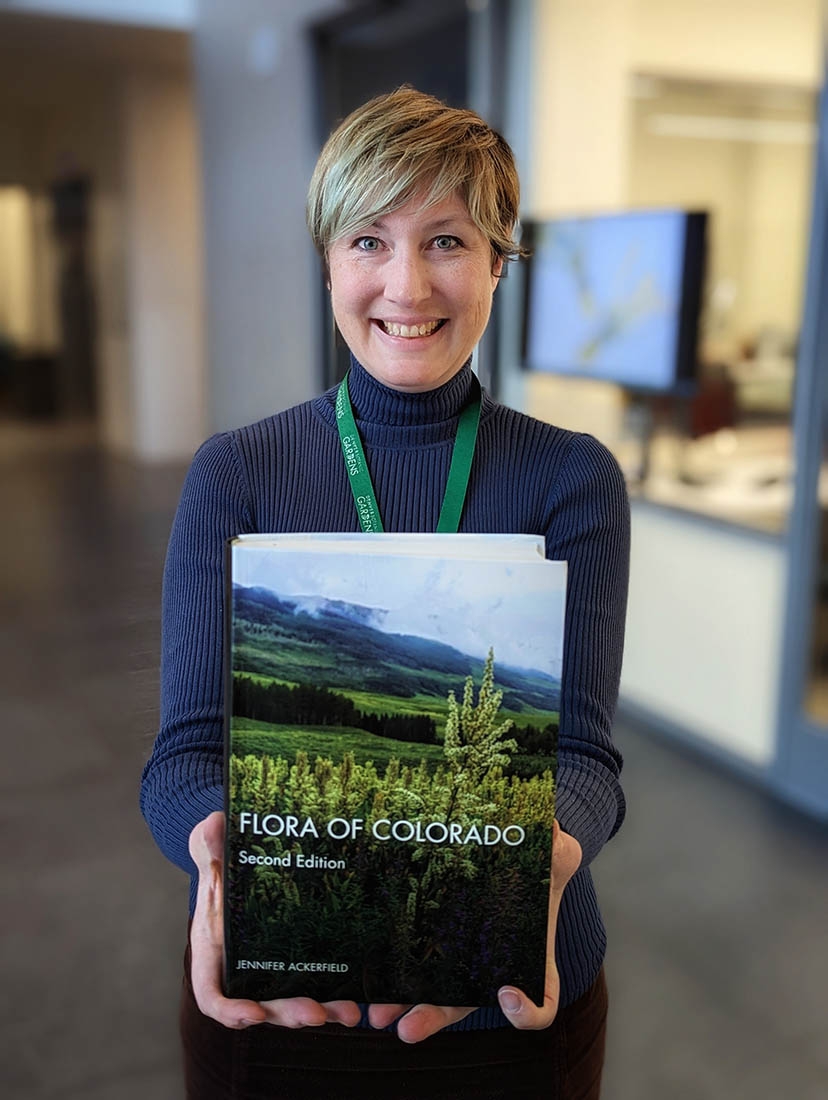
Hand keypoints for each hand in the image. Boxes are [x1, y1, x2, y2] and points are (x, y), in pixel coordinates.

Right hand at [188, 812, 360, 1029]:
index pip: (213, 995)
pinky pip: (312, 986)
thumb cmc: (221, 858)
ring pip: (290, 1004)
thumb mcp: (212, 849)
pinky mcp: (294, 962)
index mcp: (213, 952)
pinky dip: (333, 997)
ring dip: (320, 1012)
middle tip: (316, 1014)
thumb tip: (213, 828)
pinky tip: (359, 999)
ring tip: (349, 1013)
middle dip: (289, 1014)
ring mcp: (268, 970)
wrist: (240, 857)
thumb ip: (209, 844)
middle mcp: (240, 970)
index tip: (252, 1013)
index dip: (230, 1010)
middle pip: (261, 1007)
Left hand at [367, 819, 582, 1041]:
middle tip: (407, 1027)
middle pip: (465, 1006)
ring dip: (403, 1006)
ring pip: (433, 995)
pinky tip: (369, 976)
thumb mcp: (557, 854)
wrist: (514, 852)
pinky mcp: (432, 937)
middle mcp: (491, 967)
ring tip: (378, 1013)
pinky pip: (414, 963)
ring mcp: (460, 957)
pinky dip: (392, 975)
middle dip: (432, 1018)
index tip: (507, 993)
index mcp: (530, 958)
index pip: (541, 1003)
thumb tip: (548, 825)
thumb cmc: (541, 863)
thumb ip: (557, 847)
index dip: (527, 1011)